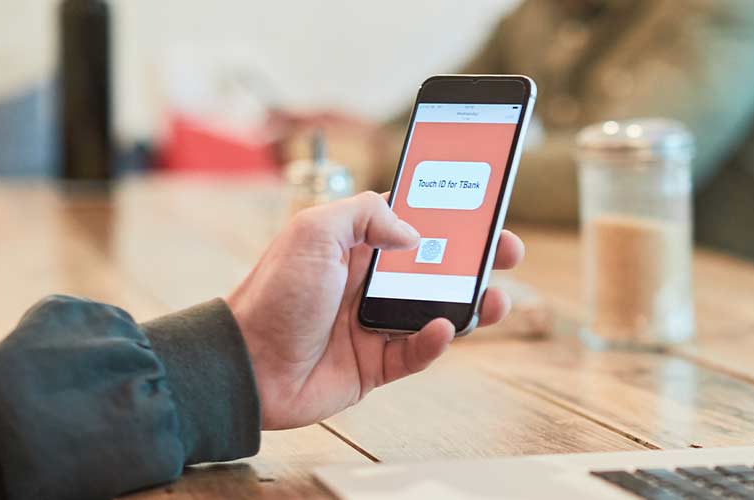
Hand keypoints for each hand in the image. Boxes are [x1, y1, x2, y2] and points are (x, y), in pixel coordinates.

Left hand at [227, 192, 524, 428]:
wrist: (245, 365)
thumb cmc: (272, 295)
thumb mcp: (313, 232)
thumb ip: (364, 215)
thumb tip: (413, 232)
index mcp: (355, 247)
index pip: (414, 224)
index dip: (450, 216)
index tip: (484, 206)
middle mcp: (368, 284)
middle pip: (437, 267)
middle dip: (476, 259)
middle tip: (507, 251)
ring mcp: (374, 325)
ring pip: (437, 311)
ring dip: (470, 304)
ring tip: (494, 299)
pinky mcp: (375, 365)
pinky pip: (416, 353)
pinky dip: (435, 342)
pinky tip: (442, 330)